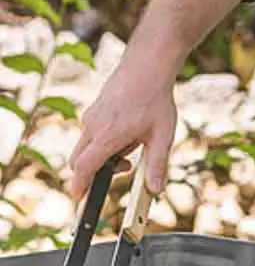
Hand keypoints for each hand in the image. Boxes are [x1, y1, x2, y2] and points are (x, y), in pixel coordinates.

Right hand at [69, 64, 176, 199]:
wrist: (147, 68)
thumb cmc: (156, 101)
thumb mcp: (162, 136)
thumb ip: (157, 164)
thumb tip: (155, 190)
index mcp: (107, 136)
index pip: (83, 167)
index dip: (79, 185)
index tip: (79, 197)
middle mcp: (92, 127)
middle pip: (80, 160)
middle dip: (97, 171)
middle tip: (127, 165)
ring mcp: (90, 117)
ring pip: (87, 146)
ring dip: (105, 154)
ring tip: (134, 141)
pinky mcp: (92, 110)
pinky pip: (91, 133)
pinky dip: (105, 140)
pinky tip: (129, 128)